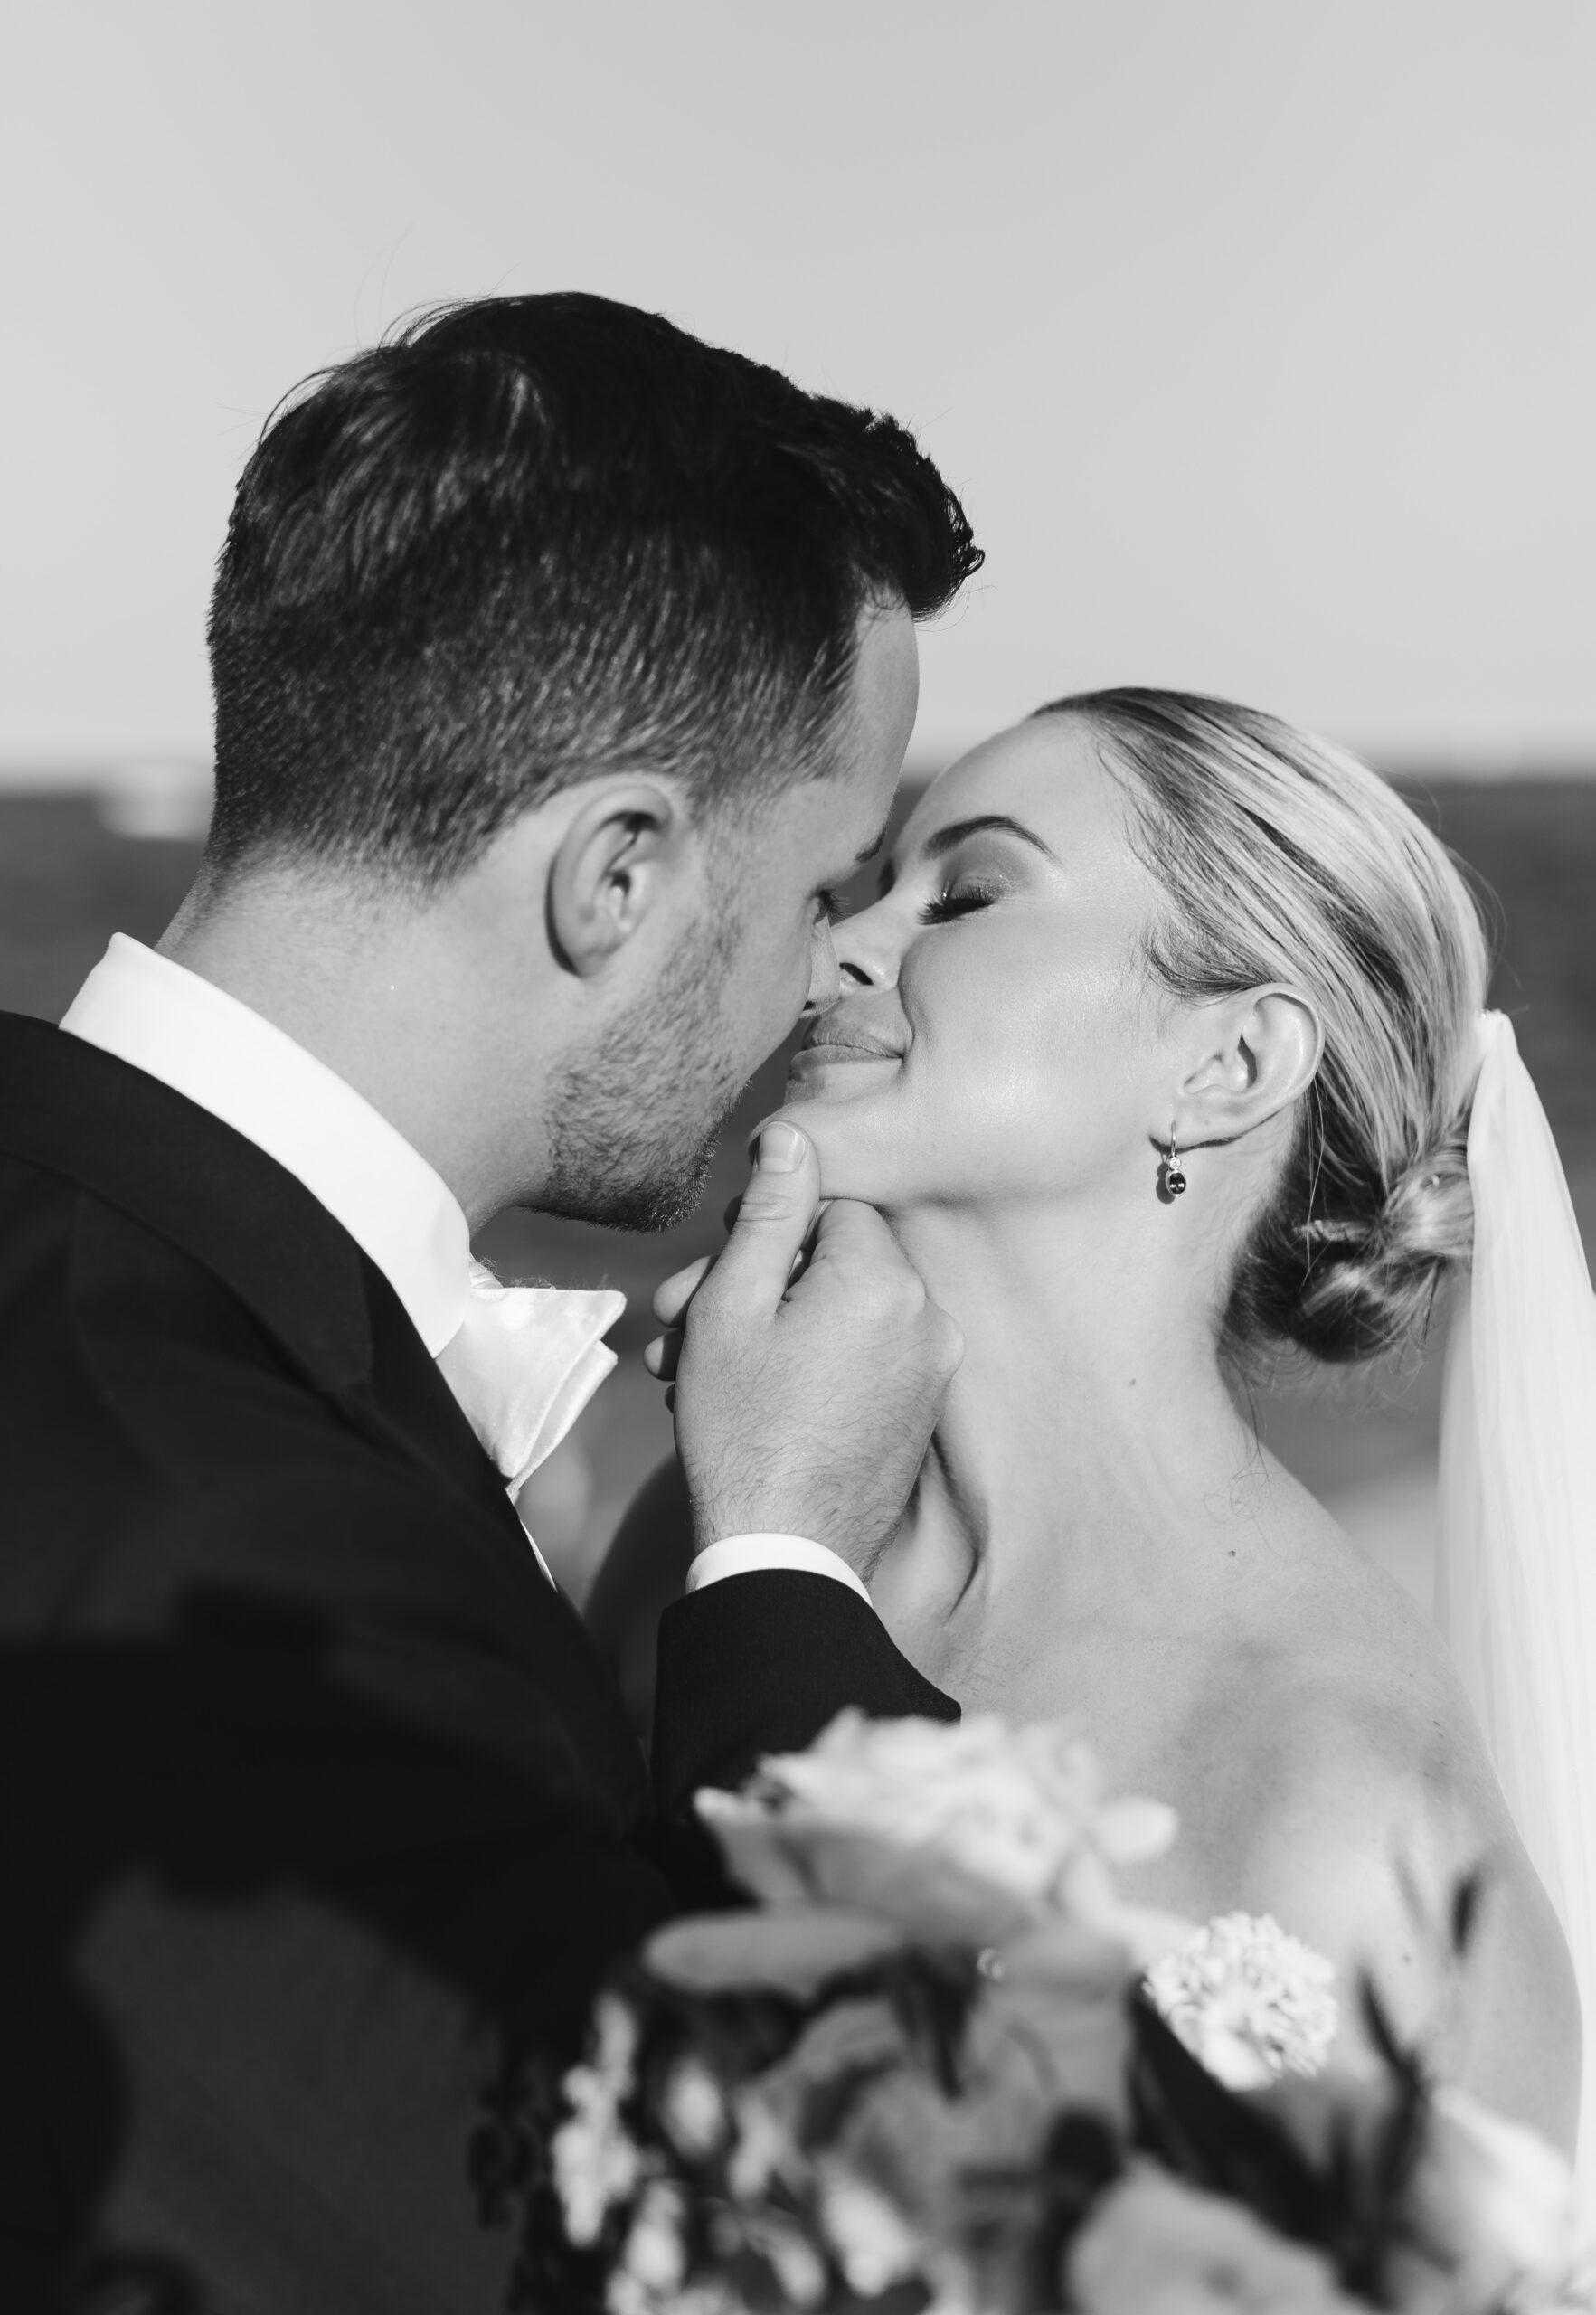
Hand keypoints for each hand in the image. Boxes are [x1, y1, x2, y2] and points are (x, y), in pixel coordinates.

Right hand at [646, 1118, 962, 1579]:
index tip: (712, 1268)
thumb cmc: (744, 1432)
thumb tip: (794, 1131)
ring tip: (695, 1372)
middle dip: (751, 1285)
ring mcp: (931, 1369)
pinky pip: (862, 1357)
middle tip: (679, 1323)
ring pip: (840, 1312)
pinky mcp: (922, 1411)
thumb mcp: (733, 1307)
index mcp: (883, 1279)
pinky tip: (746, 1396)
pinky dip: (808, 1363)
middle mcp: (926, 1316)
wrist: (785, 1556)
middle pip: (832, 1262)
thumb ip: (770, 1212)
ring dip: (769, 1329)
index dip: (763, 1228)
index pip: (829, 1206)